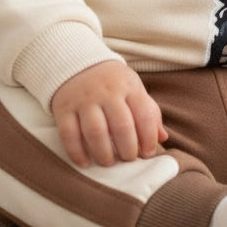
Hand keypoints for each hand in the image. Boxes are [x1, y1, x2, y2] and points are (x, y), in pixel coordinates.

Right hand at [51, 61, 167, 168]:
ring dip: (104, 154)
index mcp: (129, 86)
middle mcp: (107, 92)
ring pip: (95, 132)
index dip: (149, 139)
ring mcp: (84, 99)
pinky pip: (69, 134)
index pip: (144, 115)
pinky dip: (77, 153)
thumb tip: (163, 138)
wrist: (77, 63)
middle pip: (121, 127)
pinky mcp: (63, 108)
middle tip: (128, 159)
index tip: (148, 153)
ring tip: (108, 162)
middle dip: (128, 150)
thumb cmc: (113, 83)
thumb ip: (149, 113)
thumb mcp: (134, 89)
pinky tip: (85, 163)